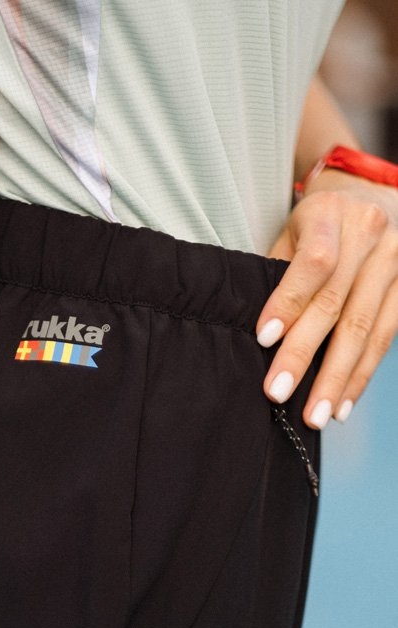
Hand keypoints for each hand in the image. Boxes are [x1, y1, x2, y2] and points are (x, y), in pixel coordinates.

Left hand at [257, 169, 397, 426]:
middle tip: (278, 393)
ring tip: (315, 414)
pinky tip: (343, 403)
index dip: (288, 302)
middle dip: (305, 354)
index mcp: (330, 212)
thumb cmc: (315, 225)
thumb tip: (259, 334)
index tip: (264, 339)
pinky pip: (386, 337)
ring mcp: (396, 259)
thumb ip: (276, 272)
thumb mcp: (291, 231)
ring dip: (338, 377)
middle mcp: (370, 233)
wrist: (370, 196)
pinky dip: (362, 374)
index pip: (313, 262)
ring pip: (365, 327)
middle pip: (336, 303)